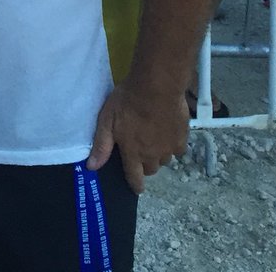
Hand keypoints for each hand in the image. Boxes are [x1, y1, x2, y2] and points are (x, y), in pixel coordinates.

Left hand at [86, 79, 187, 193]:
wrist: (156, 88)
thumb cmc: (127, 103)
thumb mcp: (107, 121)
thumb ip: (102, 145)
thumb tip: (92, 167)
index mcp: (133, 153)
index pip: (135, 177)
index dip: (135, 184)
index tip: (136, 188)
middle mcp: (153, 155)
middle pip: (150, 169)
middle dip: (144, 166)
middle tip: (139, 154)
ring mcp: (170, 147)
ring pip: (164, 159)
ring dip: (158, 155)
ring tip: (152, 142)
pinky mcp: (183, 137)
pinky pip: (178, 149)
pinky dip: (172, 146)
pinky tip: (167, 135)